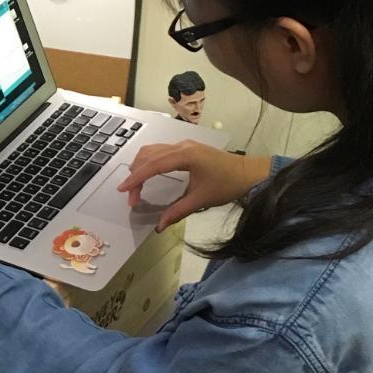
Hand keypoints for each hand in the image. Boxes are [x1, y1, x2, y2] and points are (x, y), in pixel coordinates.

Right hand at [117, 141, 271, 232]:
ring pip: (152, 151)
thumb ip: (177, 211)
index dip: (136, 178)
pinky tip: (147, 173)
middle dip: (136, 176)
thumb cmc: (227, 185)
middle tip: (132, 197)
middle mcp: (181, 146)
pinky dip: (148, 162)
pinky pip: (159, 151)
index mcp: (185, 156)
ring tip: (135, 186)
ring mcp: (183, 145)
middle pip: (148, 156)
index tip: (123, 191)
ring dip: (140, 167)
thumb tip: (159, 227)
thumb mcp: (202, 199)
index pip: (153, 165)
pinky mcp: (185, 148)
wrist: (249, 173)